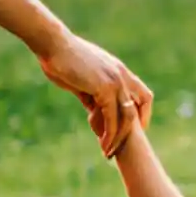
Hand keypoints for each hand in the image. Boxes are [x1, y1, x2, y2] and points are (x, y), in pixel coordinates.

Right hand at [39, 32, 152, 156]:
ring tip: (108, 152)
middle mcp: (122, 75)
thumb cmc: (61, 58)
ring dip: (119, 137)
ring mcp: (115, 81)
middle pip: (140, 107)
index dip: (142, 113)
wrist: (53, 44)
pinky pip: (112, 117)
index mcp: (118, 70)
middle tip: (121, 147)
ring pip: (127, 116)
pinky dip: (109, 134)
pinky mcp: (104, 88)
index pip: (142, 94)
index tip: (134, 130)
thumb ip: (91, 93)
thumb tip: (93, 108)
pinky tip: (102, 144)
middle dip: (132, 130)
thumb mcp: (82, 79)